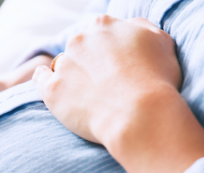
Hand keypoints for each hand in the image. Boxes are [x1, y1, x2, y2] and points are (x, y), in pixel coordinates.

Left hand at [33, 16, 203, 172]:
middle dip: (90, 62)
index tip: (116, 66)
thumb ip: (143, 29)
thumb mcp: (162, 43)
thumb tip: (131, 28)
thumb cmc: (157, 81)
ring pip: (63, 64)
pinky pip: (41, 78)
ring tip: (88, 95)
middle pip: (81, 47)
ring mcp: (64, 64)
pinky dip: (44, 80)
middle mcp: (80, 39)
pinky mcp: (53, 90)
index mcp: (105, 25)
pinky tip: (52, 86)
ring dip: (72, 75)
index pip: (102, 32)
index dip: (109, 50)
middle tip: (105, 85)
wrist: (139, 115)